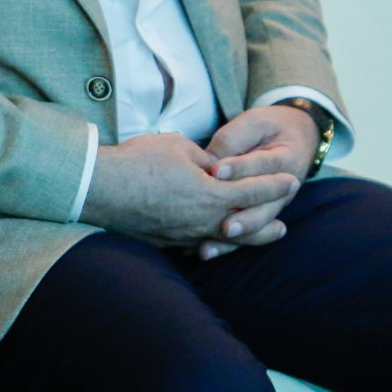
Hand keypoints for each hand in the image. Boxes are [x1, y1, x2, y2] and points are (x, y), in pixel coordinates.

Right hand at [80, 132, 299, 251]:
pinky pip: (196, 244)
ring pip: (224, 240)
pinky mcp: (165, 243)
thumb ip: (204, 160)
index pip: (253, 190)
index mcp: (211, 195)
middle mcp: (202, 221)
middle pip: (246, 226)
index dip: (274, 184)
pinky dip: (212, 241)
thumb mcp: (179, 147)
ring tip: (262, 236)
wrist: (99, 188)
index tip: (292, 179)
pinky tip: (214, 239)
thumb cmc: (139, 161)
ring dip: (247, 237)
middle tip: (285, 223)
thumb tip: (213, 169)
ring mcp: (184, 236)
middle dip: (268, 221)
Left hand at [195, 104, 321, 258]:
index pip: (261, 164)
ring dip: (232, 242)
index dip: (239, 168)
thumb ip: (236, 138)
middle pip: (264, 208)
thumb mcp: (256, 122)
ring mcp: (272, 206)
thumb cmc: (269, 128)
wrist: (294, 138)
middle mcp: (283, 190)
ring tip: (207, 249)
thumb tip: (211, 159)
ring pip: (253, 226)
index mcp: (285, 160)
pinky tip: (201, 252)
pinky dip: (224, 245)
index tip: (215, 171)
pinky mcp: (258, 214)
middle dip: (243, 219)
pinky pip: (244, 233)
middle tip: (224, 226)